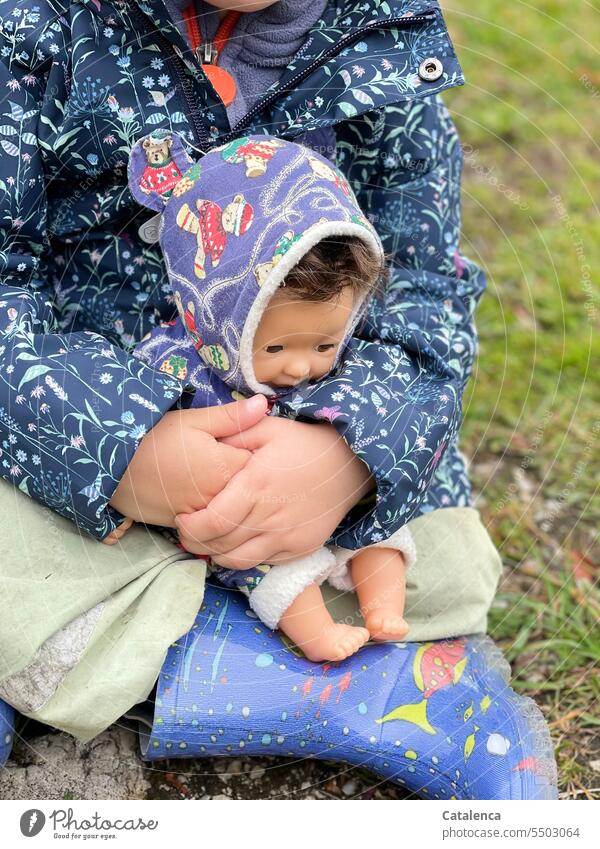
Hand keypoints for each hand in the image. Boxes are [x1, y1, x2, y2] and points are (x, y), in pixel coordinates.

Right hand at [108, 395, 267, 527]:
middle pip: (252, 490)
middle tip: (244, 462)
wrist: (113, 468)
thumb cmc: (154, 438)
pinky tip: (209, 495)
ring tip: (224, 478)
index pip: (262, 464)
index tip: (257, 445)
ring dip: (236, 495)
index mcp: (225, 467)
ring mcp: (205, 514)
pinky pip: (215, 521)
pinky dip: (218, 510)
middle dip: (253, 477)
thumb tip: (263, 404)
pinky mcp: (190, 525)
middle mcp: (219, 495)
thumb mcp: (193, 420)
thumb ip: (231, 416)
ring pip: (235, 508)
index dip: (262, 453)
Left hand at [175, 416, 373, 566]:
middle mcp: (270, 518)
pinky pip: (262, 562)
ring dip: (217, 554)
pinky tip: (238, 542)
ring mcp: (287, 537)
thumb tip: (205, 438)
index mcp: (256, 487)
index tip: (182, 518)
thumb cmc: (304, 445)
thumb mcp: (268, 429)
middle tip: (188, 532)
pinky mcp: (299, 549)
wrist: (350, 465)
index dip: (189, 527)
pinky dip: (243, 557)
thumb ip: (234, 433)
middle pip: (220, 545)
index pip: (212, 522)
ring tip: (209, 540)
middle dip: (196, 542)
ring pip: (238, 561)